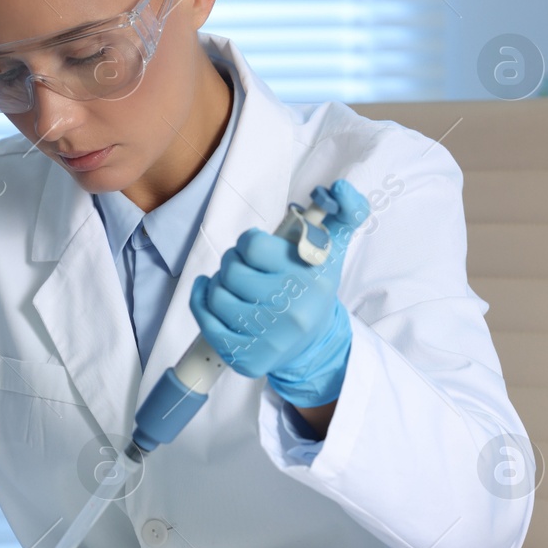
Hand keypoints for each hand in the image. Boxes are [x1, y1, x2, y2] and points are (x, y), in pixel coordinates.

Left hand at [189, 179, 369, 407]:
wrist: (315, 342)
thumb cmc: (313, 285)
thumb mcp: (334, 247)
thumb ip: (346, 211)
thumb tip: (340, 188)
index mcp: (312, 276)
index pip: (254, 246)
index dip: (248, 243)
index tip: (254, 247)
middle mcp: (294, 309)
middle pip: (232, 272)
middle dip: (232, 263)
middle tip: (242, 266)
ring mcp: (271, 338)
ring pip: (218, 297)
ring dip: (219, 285)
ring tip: (233, 285)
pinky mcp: (251, 358)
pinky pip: (208, 325)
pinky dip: (201, 303)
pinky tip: (210, 295)